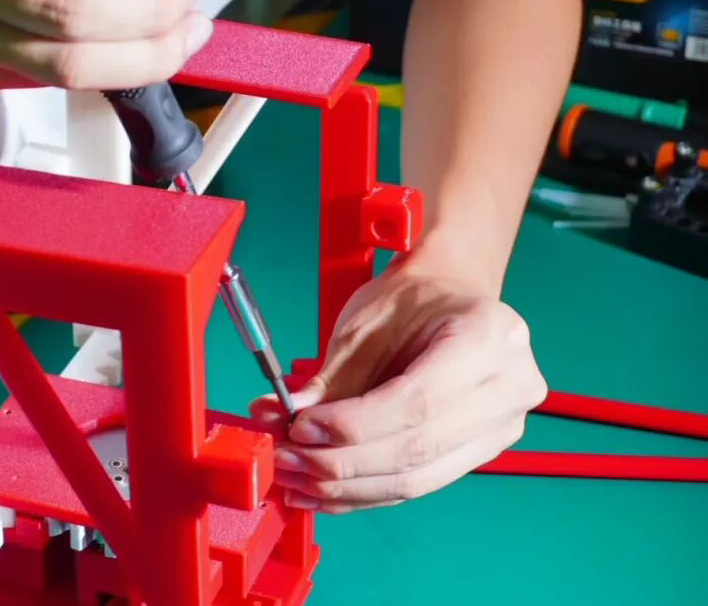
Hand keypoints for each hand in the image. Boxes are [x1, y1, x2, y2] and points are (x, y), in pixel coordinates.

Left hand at [251, 250, 546, 512]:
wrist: (451, 297)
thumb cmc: (413, 300)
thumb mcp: (368, 324)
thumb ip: (331, 378)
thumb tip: (281, 420)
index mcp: (488, 336)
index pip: (417, 402)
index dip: (353, 426)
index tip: (300, 429)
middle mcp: (509, 387)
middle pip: (418, 449)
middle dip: (341, 463)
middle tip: (286, 459)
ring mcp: (503, 427)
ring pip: (416, 480)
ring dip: (346, 487)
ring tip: (294, 478)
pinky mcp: (482, 454)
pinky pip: (417, 485)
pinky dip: (363, 493)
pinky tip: (320, 491)